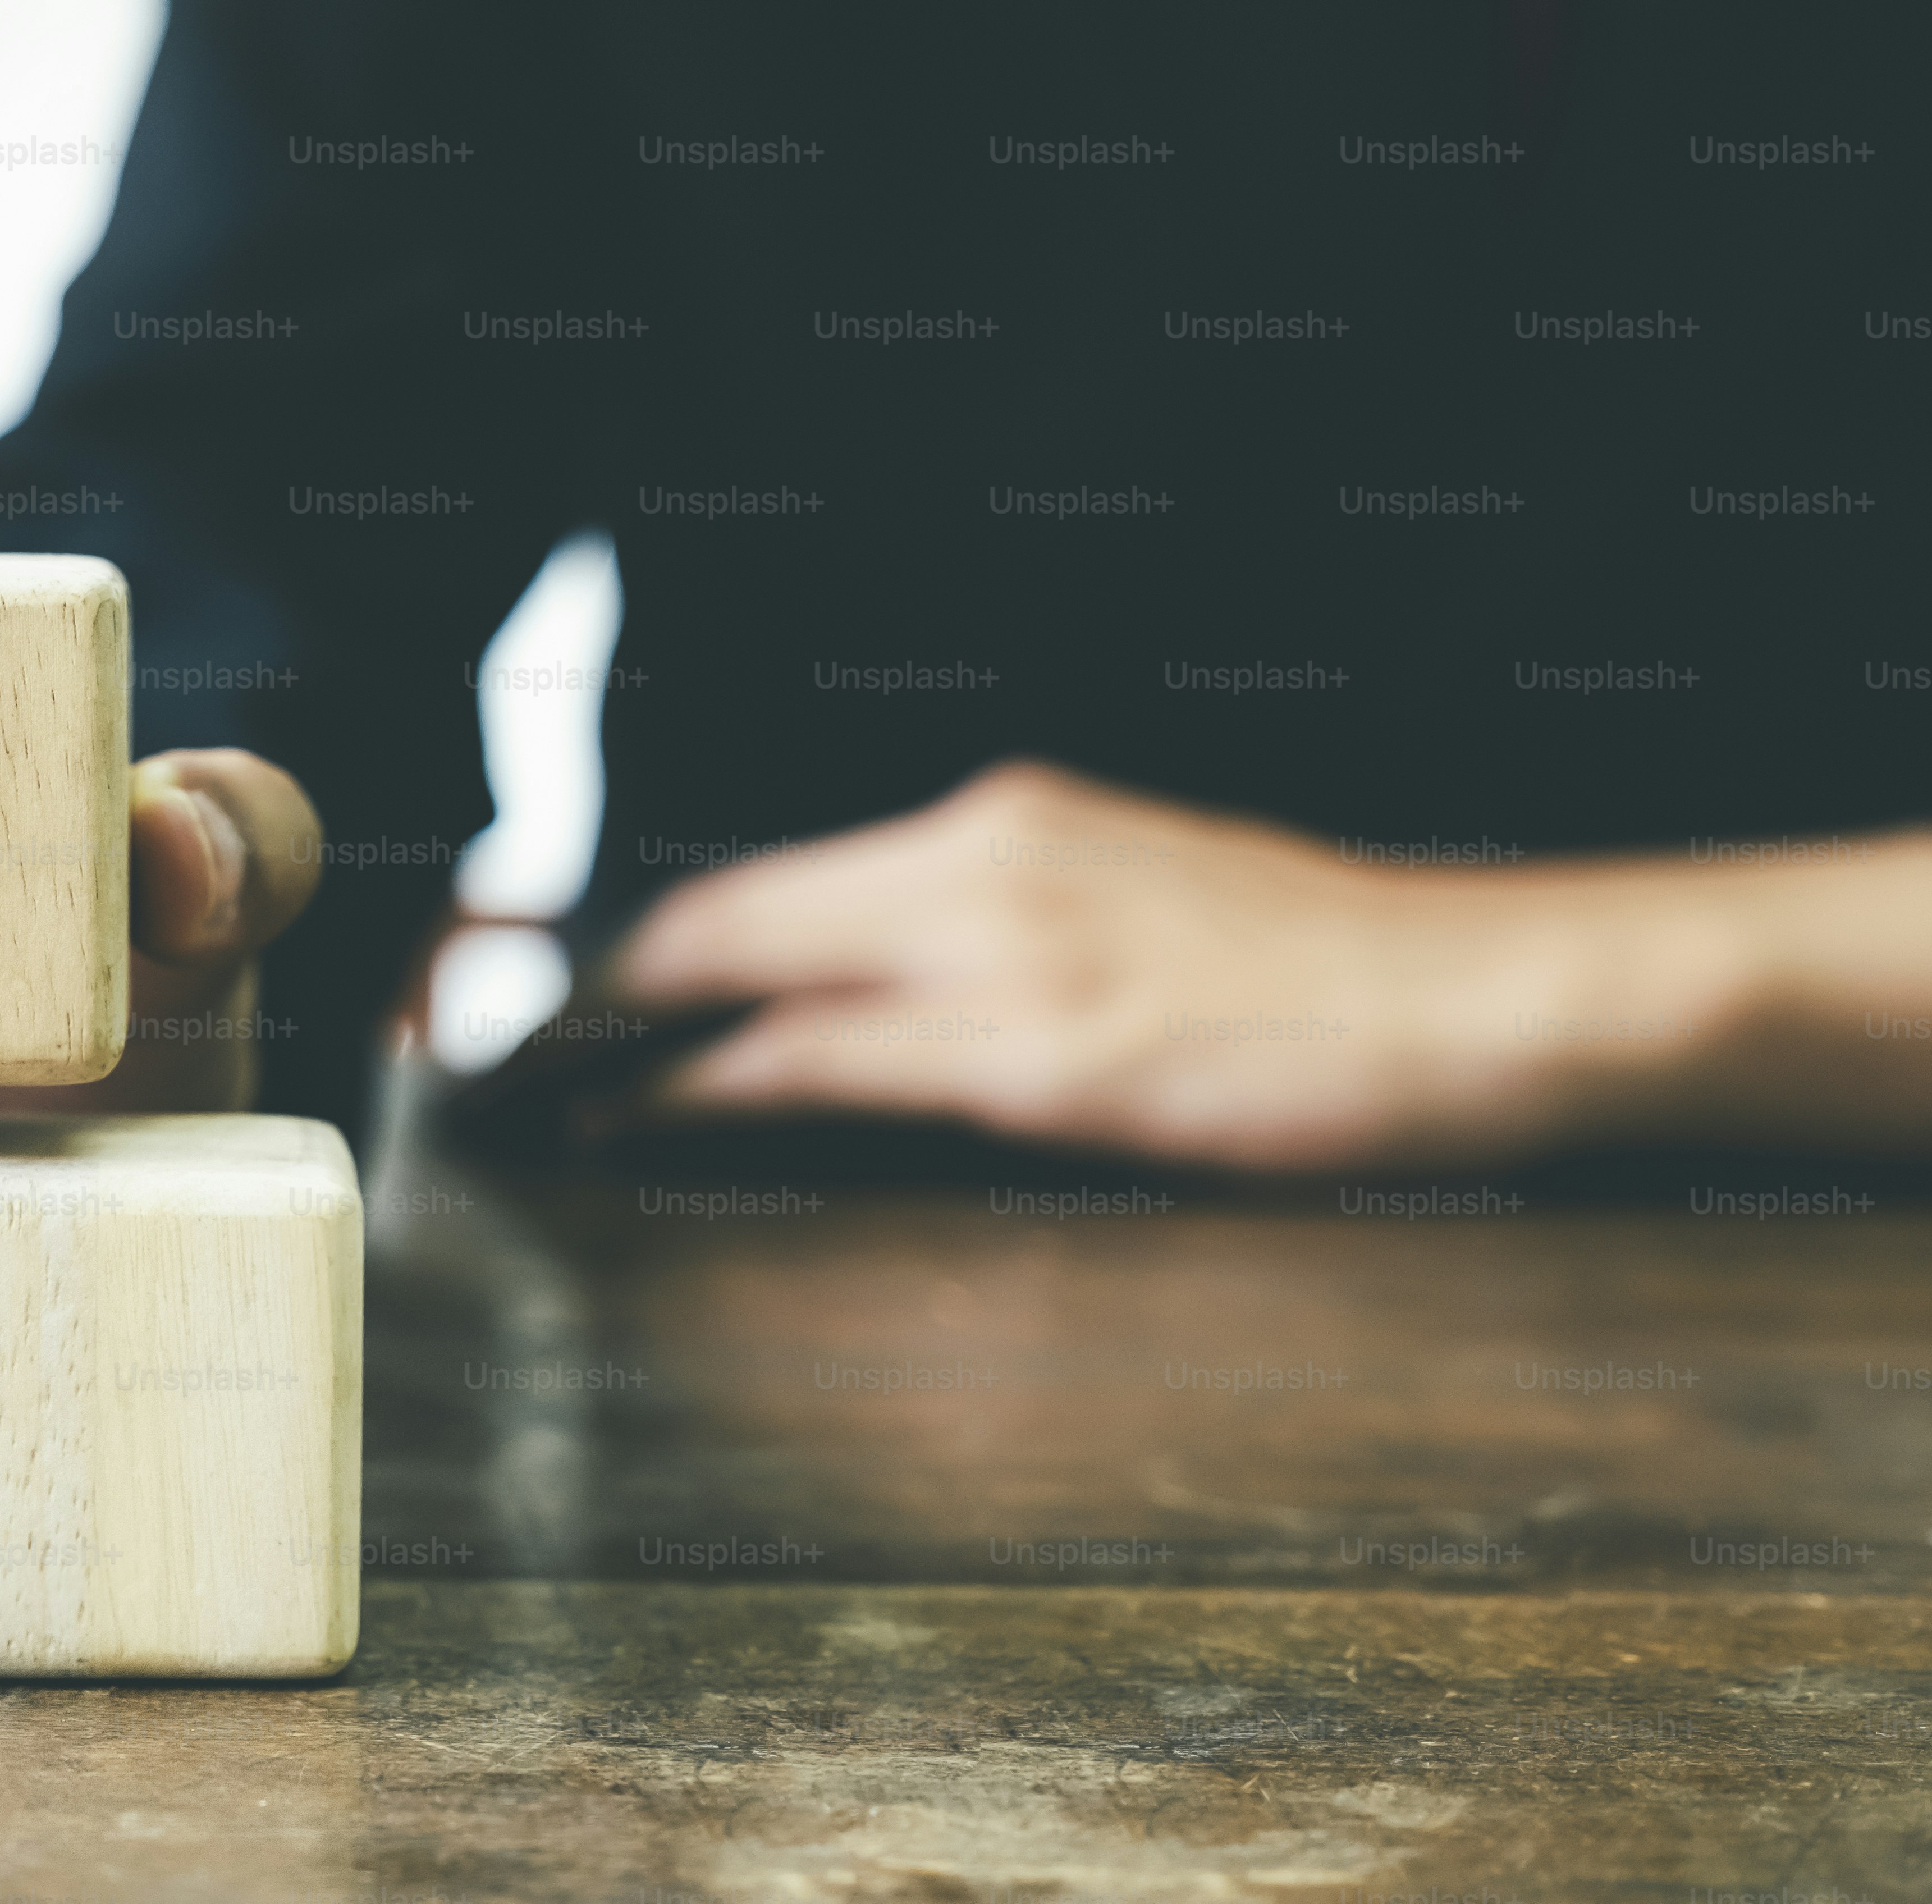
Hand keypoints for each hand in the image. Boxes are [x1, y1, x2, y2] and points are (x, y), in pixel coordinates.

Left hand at [612, 760, 1931, 1168]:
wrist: (1483, 994)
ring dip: (607, 1025)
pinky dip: (704, 1087)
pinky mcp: (1043, 1052)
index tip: (511, 934)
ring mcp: (1008, 950)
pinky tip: (634, 1116)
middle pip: (715, 898)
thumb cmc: (1317, 967)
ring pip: (740, 969)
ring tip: (508, 1070)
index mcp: (1000, 815)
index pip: (761, 859)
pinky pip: (821, 1064)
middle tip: (448, 1003)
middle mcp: (979, 854)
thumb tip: (870, 977)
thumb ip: (994, 921)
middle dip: (564, 953)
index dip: (620, 902)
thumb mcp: (1132, 903)